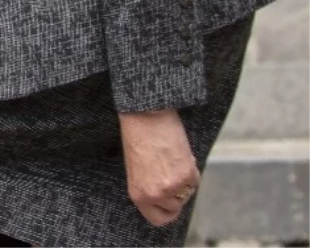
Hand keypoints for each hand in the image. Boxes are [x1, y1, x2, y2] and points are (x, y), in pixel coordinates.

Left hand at [119, 109, 199, 225]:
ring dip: (183, 180)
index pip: (157, 218)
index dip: (166, 211)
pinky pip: (194, 180)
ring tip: (171, 159)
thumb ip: (148, 186)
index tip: (169, 203)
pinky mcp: (187, 175)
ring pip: (187, 193)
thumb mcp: (136, 167)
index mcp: (138, 193)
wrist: (145, 114)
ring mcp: (172, 187)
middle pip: (175, 206)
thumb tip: (166, 196)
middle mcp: (155, 194)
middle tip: (170, 172)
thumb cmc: (137, 136)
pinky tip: (178, 152)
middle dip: (176, 192)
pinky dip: (190, 168)